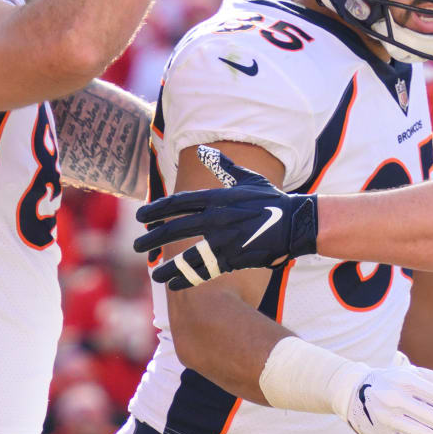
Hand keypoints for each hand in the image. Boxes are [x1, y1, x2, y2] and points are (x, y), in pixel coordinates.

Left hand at [134, 146, 317, 288]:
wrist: (296, 223)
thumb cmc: (271, 199)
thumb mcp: (248, 178)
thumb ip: (223, 166)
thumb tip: (203, 149)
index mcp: (218, 198)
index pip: (179, 204)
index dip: (157, 209)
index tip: (141, 216)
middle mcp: (217, 219)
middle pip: (176, 229)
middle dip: (153, 237)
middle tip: (136, 245)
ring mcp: (225, 240)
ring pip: (188, 256)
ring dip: (168, 266)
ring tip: (153, 275)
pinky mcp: (234, 259)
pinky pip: (205, 271)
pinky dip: (188, 278)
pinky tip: (174, 284)